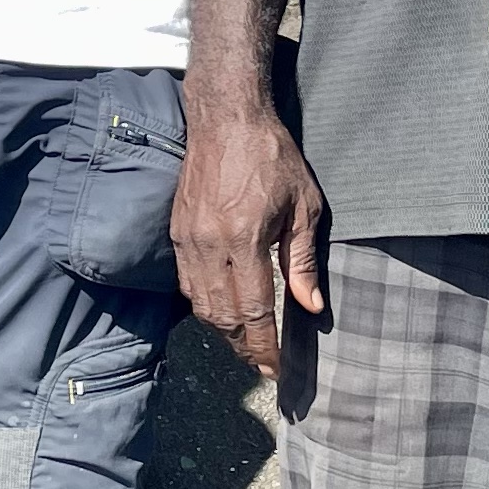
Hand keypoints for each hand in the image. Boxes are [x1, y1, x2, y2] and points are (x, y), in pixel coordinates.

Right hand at [173, 97, 326, 378]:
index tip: (277, 370)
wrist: (225, 118)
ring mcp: (189, 239)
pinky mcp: (177, 231)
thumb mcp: (303, 205)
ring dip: (223, 330)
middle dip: (244, 346)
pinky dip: (205, 305)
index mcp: (245, 238)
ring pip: (201, 304)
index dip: (265, 346)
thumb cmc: (272, 156)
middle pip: (223, 316)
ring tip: (246, 343)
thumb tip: (311, 306)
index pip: (255, 310)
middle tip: (263, 365)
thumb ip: (303, 259)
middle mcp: (211, 244)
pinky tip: (222, 310)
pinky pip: (188, 283)